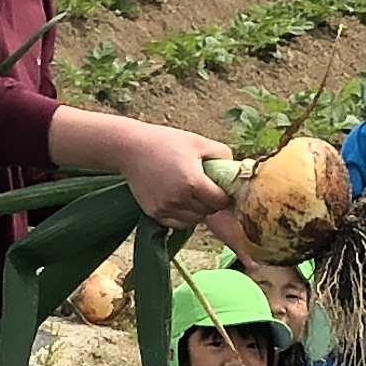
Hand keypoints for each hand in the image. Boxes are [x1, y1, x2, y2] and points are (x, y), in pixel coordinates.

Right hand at [58, 110, 231, 227]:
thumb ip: (221, 154)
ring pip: (194, 220)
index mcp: (192, 182)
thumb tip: (235, 169)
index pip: (220, 201)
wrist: (131, 148)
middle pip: (208, 212)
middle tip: (208, 189)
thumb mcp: (197, 141)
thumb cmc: (165, 142)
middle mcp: (179, 199)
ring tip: (193, 193)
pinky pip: (177, 223)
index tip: (222, 187)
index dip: (225, 195)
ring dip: (198, 210)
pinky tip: (180, 200)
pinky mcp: (154, 213)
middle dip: (212, 202)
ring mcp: (165, 208)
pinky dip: (183, 216)